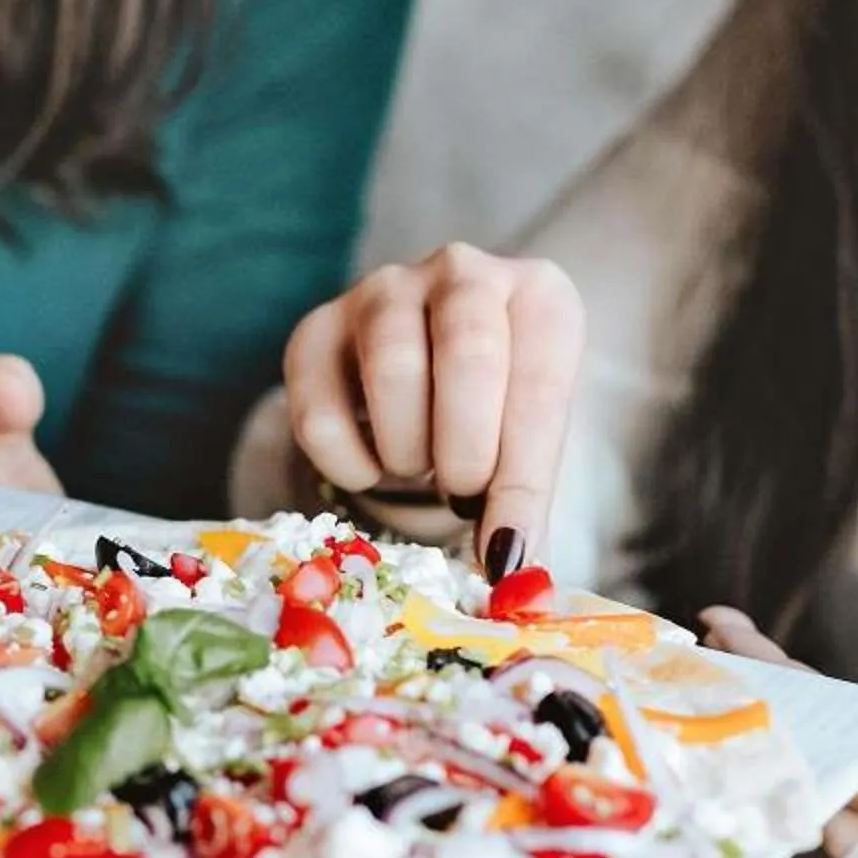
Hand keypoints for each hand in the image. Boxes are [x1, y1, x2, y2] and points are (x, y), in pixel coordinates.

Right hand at [282, 246, 582, 571]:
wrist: (433, 370)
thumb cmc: (497, 412)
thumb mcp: (528, 445)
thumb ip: (522, 506)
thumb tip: (517, 584)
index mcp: (540, 296)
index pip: (540, 384)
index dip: (522, 478)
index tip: (507, 550)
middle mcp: (464, 272)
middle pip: (468, 353)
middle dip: (465, 450)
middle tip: (462, 496)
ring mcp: (384, 291)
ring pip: (392, 367)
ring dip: (407, 448)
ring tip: (419, 467)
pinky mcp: (316, 326)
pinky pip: (317, 404)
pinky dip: (345, 459)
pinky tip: (371, 466)